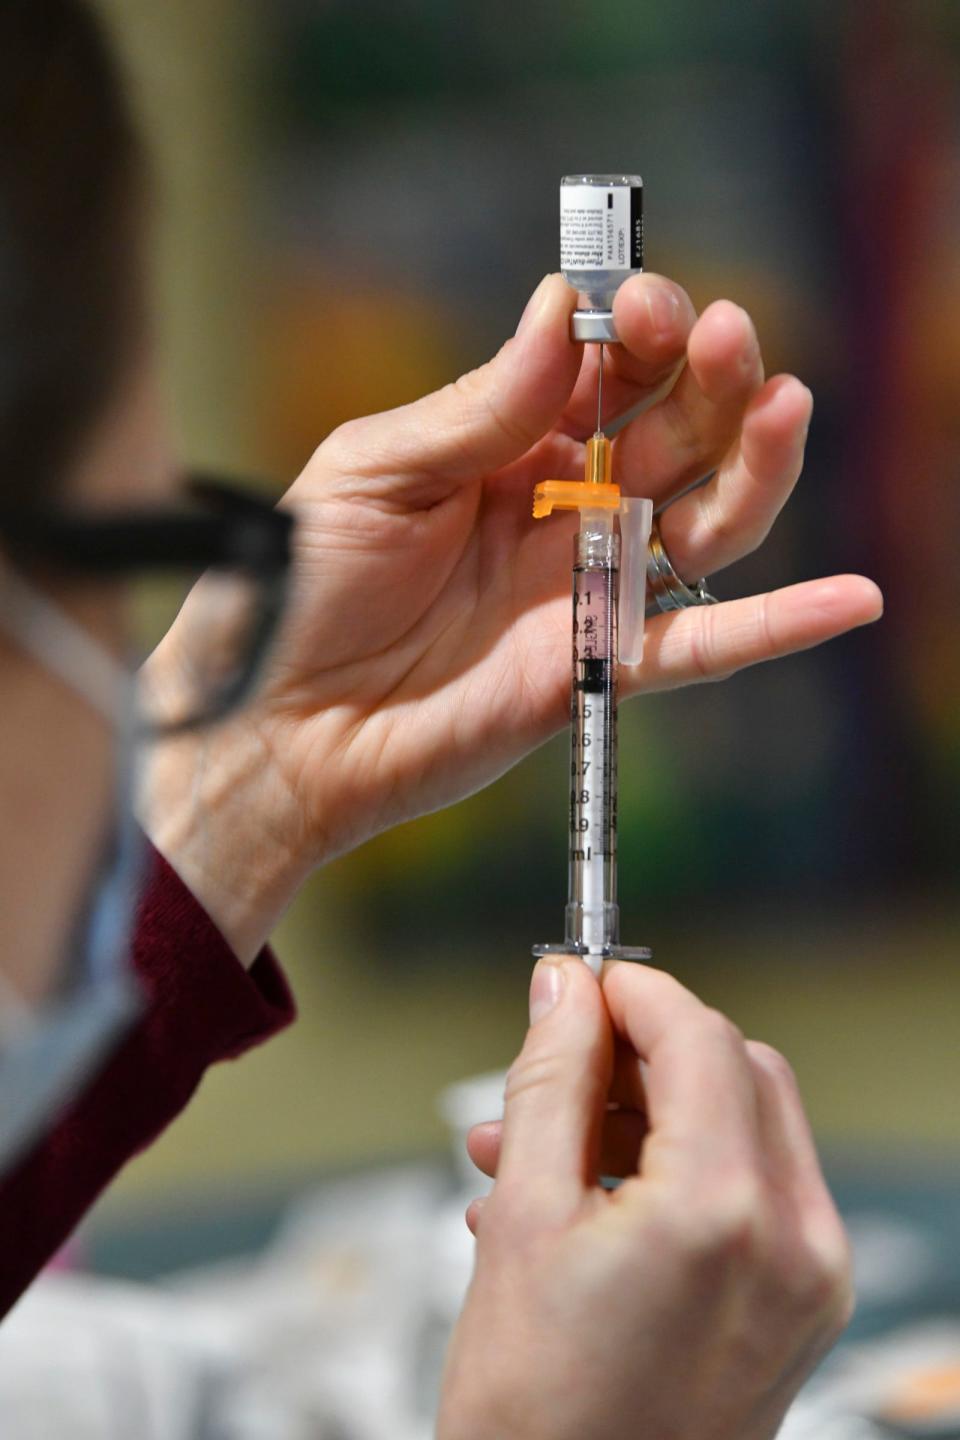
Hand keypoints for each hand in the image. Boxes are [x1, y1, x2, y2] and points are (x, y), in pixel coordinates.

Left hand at [144, 274, 881, 959]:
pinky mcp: (599, 670)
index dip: (638, 334)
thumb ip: (479, 407)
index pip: (604, 374)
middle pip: (671, 435)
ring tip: (784, 405)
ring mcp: (587, 590)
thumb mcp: (375, 472)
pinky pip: (702, 648)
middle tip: (723, 336)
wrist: (278, 723)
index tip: (646, 307)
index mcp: (507, 446)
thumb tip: (562, 309)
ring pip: (705, 522)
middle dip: (706, 379)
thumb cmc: (301, 587)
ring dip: (755, 466)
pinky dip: (780, 627)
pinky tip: (853, 598)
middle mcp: (561, 511)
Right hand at [437, 959, 852, 1439]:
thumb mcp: (526, 1220)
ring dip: (643, 1113)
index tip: (577, 984)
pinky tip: (580, 1196)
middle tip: (556, 1066)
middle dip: (637, 1054)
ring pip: (739, 1127)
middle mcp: (791, 1243)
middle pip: (732, 1071)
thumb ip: (551, 1082)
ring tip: (536, 1147)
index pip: (697, 1036)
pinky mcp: (797, 1310)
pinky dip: (672, 1171)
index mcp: (723, 1212)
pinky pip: (744, 1193)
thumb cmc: (537, 1420)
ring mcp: (805, 1282)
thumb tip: (564, 991)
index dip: (631, 993)